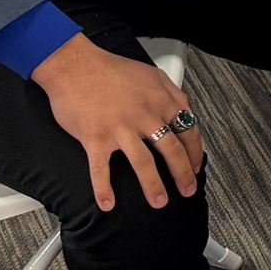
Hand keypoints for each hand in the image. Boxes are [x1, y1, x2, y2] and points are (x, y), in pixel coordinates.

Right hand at [32, 34, 200, 211]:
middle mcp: (145, 115)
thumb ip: (172, 93)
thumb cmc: (111, 69)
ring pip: (143, 163)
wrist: (75, 66)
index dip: (195, 152)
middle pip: (172, 150)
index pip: (188, 130)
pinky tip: (107, 204)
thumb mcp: (152, 74)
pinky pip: (101, 169)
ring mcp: (120, 128)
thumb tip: (186, 111)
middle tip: (187, 191)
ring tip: (159, 202)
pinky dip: (103, 189)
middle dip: (183, 174)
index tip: (196, 167)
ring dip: (153, 186)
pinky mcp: (95, 137)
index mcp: (161, 100)